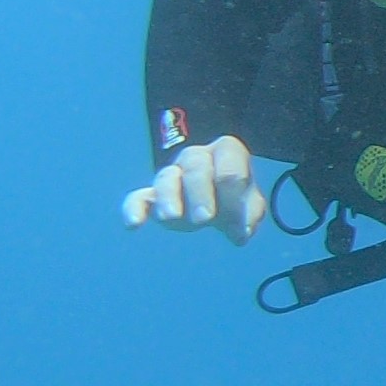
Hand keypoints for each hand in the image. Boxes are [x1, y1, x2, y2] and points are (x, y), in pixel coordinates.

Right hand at [124, 135, 266, 242]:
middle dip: (200, 192)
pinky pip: (138, 198)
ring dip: (169, 198)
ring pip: (167, 178)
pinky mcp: (153, 197)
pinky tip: (134, 224)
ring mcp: (173, 175)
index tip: (239, 227)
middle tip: (204, 218)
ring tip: (171, 217)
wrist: (217, 200)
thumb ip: (251, 213)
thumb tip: (240, 232)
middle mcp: (197, 158)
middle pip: (196, 166)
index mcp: (226, 153)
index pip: (230, 164)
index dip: (234, 195)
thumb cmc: (235, 198)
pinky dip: (133, 208)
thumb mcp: (251, 204)